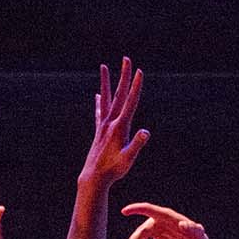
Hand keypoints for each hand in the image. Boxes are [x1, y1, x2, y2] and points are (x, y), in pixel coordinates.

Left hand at [79, 58, 147, 186]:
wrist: (93, 178)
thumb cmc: (113, 170)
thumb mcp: (128, 159)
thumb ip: (137, 144)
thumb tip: (145, 132)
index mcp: (119, 127)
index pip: (130, 102)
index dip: (136, 86)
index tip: (140, 71)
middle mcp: (110, 122)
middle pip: (119, 94)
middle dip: (124, 76)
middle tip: (126, 59)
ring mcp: (103, 126)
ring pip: (106, 98)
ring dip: (106, 82)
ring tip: (104, 67)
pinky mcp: (99, 131)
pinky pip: (99, 112)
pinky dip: (99, 102)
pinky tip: (97, 95)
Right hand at [116, 202, 209, 238]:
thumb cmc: (197, 237)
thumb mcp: (198, 234)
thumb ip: (193, 228)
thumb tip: (182, 224)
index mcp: (167, 216)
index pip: (150, 210)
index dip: (137, 209)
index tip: (124, 211)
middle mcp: (158, 219)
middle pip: (142, 230)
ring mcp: (154, 227)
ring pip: (138, 236)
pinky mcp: (152, 234)